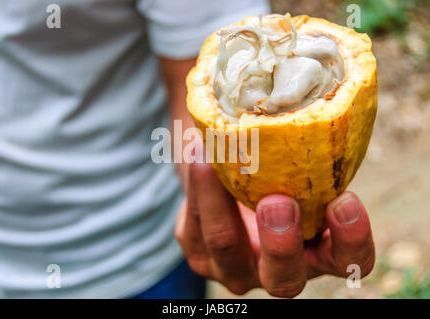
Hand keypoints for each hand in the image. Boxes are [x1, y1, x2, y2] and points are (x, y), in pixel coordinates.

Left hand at [175, 161, 374, 297]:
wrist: (228, 178)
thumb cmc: (277, 172)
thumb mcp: (298, 166)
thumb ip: (309, 152)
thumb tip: (318, 88)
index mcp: (317, 253)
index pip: (348, 260)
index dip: (352, 239)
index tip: (346, 199)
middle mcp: (278, 270)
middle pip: (284, 280)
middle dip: (281, 243)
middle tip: (277, 201)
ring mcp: (234, 268)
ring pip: (224, 248)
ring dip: (218, 201)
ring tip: (211, 156)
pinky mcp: (200, 254)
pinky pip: (194, 227)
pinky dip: (196, 187)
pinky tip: (197, 152)